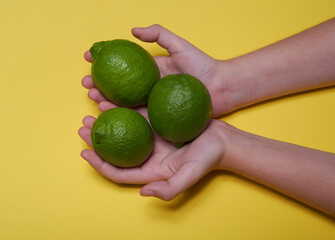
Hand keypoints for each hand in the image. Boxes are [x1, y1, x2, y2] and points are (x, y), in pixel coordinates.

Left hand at [78, 112, 227, 200]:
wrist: (223, 141)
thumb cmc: (208, 158)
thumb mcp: (190, 175)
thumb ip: (169, 189)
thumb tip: (143, 193)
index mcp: (151, 170)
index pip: (119, 171)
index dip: (100, 163)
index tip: (84, 151)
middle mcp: (148, 154)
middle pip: (117, 149)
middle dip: (97, 139)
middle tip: (83, 125)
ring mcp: (152, 138)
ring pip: (123, 129)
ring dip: (107, 120)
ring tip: (92, 107)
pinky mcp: (159, 122)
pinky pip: (137, 114)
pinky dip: (124, 107)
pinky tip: (115, 98)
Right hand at [82, 24, 226, 116]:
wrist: (221, 89)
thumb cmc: (203, 66)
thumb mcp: (180, 45)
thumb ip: (159, 35)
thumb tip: (132, 30)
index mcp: (152, 70)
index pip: (124, 65)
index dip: (106, 61)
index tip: (89, 57)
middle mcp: (150, 87)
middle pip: (120, 85)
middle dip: (100, 83)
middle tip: (85, 82)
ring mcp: (154, 103)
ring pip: (125, 102)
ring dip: (106, 100)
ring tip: (92, 97)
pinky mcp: (160, 117)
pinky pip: (138, 116)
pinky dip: (122, 115)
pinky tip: (108, 113)